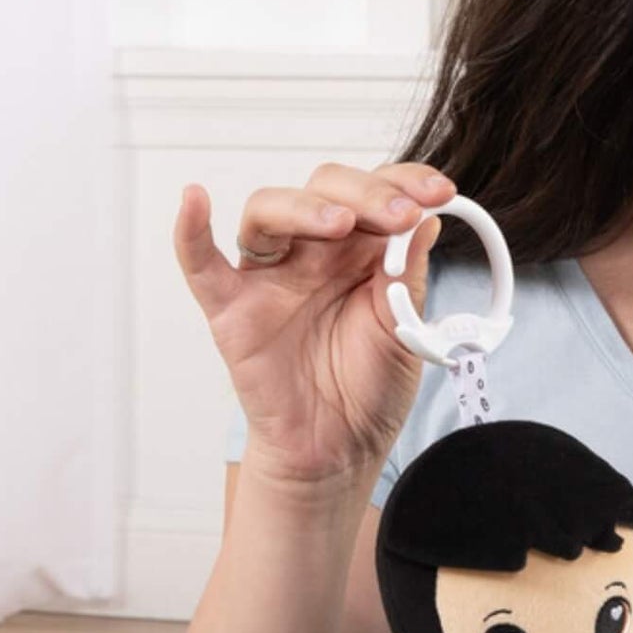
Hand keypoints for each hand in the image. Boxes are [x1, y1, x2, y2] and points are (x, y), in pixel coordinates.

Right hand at [173, 161, 454, 487]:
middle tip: (402, 215)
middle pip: (326, 192)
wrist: (340, 448)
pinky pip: (200, 263)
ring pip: (269, 213)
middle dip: (367, 196)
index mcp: (361, 252)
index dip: (405, 184)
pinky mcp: (231, 307)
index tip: (441, 192)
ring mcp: (270, 275)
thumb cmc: (369, 388)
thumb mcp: (404, 331)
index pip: (376, 196)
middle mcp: (313, 252)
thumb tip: (429, 218)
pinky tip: (194, 199)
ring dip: (304, 208)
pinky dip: (191, 231)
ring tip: (341, 223)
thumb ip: (409, 277)